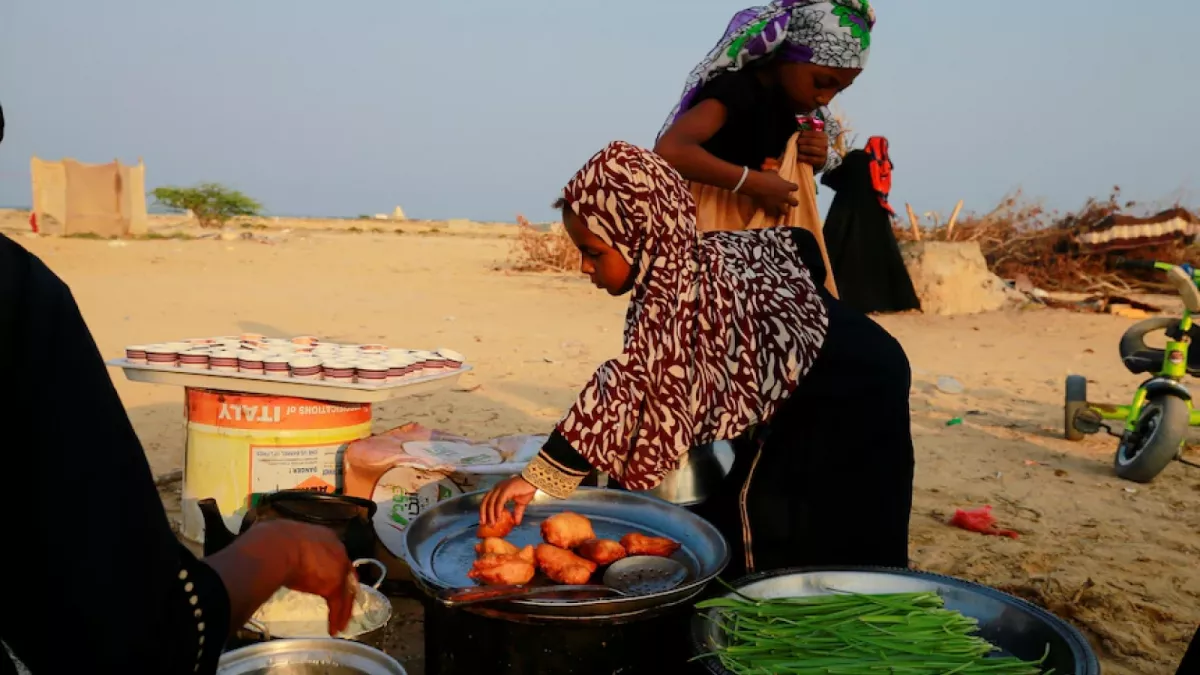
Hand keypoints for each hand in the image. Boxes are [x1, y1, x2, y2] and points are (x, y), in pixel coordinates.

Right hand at [277, 521, 355, 635]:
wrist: (277, 547)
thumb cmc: (273, 541)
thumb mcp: (287, 541)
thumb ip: (292, 549)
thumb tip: (281, 556)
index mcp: (326, 537)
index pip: (335, 557)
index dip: (335, 570)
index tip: (331, 581)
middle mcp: (337, 550)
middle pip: (346, 574)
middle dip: (345, 590)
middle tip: (344, 605)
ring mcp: (338, 567)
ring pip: (345, 591)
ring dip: (344, 610)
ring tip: (341, 624)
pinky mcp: (334, 585)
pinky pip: (338, 604)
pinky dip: (336, 617)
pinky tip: (334, 629)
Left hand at [480, 475, 537, 525]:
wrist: (534, 481)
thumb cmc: (527, 489)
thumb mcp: (521, 503)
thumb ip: (517, 513)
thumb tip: (516, 523)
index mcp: (498, 490)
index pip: (486, 500)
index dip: (483, 511)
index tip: (483, 521)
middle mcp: (497, 488)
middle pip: (485, 501)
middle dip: (483, 513)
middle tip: (484, 524)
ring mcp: (501, 488)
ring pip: (491, 502)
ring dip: (490, 514)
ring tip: (492, 524)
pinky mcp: (506, 489)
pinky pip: (499, 502)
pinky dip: (497, 510)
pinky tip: (498, 517)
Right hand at [743, 170, 799, 216]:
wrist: (756, 184)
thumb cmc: (764, 177)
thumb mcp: (771, 173)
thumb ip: (776, 175)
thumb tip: (776, 172)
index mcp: (786, 186)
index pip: (795, 187)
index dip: (793, 188)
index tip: (791, 187)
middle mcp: (785, 196)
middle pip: (795, 203)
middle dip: (793, 203)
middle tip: (790, 202)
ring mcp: (778, 203)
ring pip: (785, 211)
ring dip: (783, 210)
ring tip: (781, 210)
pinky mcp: (770, 208)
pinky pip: (773, 213)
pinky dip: (772, 213)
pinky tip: (770, 212)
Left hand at [796, 129, 827, 167]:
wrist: (823, 156)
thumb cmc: (816, 145)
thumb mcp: (815, 138)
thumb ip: (808, 135)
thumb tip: (799, 133)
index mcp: (824, 137)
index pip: (814, 133)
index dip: (806, 133)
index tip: (800, 134)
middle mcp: (825, 144)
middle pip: (812, 141)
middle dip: (803, 141)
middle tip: (797, 141)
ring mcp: (823, 153)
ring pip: (811, 150)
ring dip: (802, 148)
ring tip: (798, 148)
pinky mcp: (820, 161)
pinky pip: (810, 159)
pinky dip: (803, 157)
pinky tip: (798, 156)